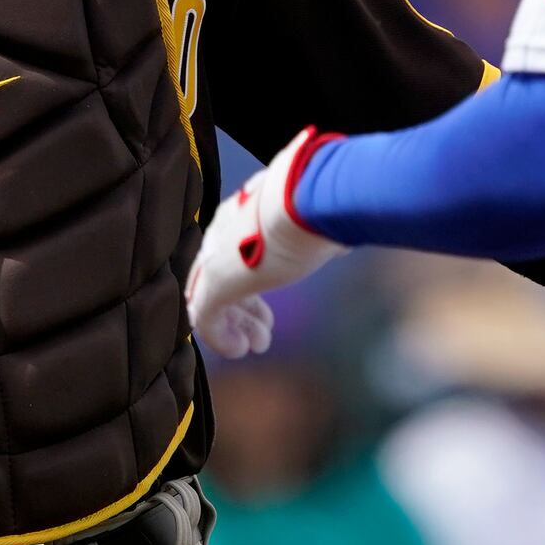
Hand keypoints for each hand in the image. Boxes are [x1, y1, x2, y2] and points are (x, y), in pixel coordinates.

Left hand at [184, 128, 347, 358]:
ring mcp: (216, 256)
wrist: (306, 195)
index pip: (236, 249)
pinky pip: (205, 317)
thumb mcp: (317, 216)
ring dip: (236, 325)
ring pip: (214, 298)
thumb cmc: (319, 200)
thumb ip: (317, 230)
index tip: (269, 305)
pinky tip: (240, 349)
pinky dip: (221, 337)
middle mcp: (225, 231)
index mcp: (246, 211)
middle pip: (223, 276)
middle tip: (264, 331)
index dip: (252, 280)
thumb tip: (340, 244)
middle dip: (245, 308)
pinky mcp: (214, 281)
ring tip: (257, 344)